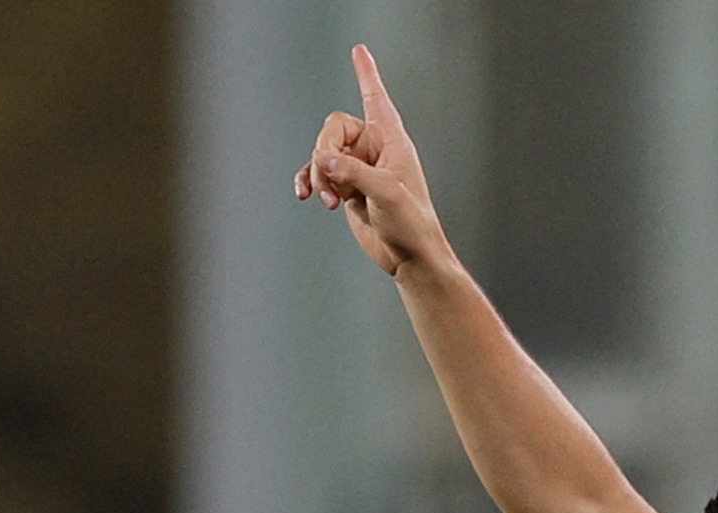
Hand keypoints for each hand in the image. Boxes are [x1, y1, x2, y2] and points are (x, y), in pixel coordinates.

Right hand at [293, 45, 447, 277]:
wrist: (410, 257)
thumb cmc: (411, 224)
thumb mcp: (386, 194)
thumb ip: (354, 173)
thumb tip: (322, 160)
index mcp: (392, 141)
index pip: (376, 99)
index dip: (366, 74)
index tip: (359, 50)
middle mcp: (374, 149)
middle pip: (333, 129)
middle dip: (324, 155)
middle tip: (331, 186)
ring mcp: (359, 167)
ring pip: (322, 153)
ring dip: (318, 175)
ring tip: (330, 201)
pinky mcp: (347, 186)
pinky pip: (318, 173)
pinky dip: (309, 181)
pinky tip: (305, 195)